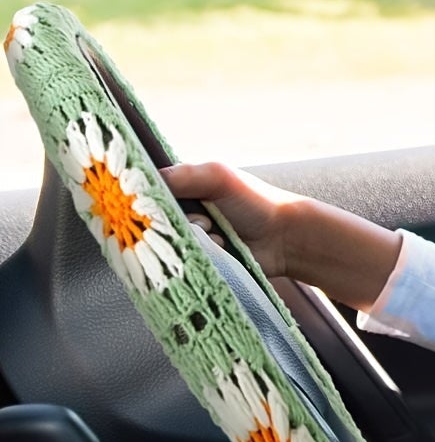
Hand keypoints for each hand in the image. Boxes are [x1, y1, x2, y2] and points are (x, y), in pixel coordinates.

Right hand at [161, 162, 401, 309]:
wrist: (285, 239)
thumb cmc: (256, 202)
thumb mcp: (219, 177)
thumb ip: (184, 175)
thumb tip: (142, 184)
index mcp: (181, 190)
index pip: (143, 196)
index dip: (142, 201)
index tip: (147, 205)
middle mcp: (180, 216)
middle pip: (151, 224)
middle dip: (173, 223)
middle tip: (203, 219)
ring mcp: (189, 241)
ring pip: (167, 245)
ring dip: (191, 240)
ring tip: (217, 234)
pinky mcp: (198, 264)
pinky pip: (183, 265)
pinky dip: (199, 258)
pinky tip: (220, 250)